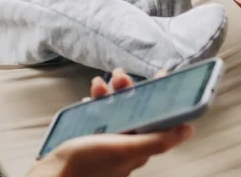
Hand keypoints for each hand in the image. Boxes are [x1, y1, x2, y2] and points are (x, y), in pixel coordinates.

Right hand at [28, 69, 190, 176]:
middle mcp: (127, 146)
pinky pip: (99, 118)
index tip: (162, 75)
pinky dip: (97, 104)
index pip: (159, 118)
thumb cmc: (87, 164)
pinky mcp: (92, 142)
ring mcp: (109, 143)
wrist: (52, 176)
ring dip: (112, 94)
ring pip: (117, 112)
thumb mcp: (125, 148)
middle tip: (120, 75)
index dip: (163, 96)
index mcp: (140, 148)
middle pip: (137, 111)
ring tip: (100, 82)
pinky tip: (90, 98)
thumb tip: (188, 130)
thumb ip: (156, 140)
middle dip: (130, 90)